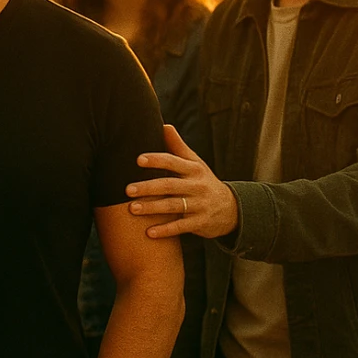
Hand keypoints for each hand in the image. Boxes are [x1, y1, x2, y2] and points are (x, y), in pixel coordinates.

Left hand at [126, 124, 238, 239]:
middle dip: (148, 187)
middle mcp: (197, 186)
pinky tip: (149, 233)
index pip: (173, 162)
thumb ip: (178, 147)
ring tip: (132, 209)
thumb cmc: (204, 182)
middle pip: (170, 185)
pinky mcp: (200, 223)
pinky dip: (165, 230)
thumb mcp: (196, 164)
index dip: (156, 160)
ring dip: (152, 208)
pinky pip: (181, 227)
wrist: (231, 209)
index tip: (138, 159)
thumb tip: (164, 125)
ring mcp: (199, 205)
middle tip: (127, 190)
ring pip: (173, 206)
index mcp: (194, 169)